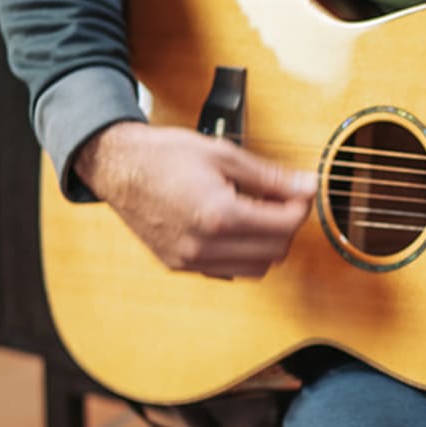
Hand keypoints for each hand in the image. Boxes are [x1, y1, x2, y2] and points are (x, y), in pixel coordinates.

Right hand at [74, 122, 317, 278]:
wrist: (117, 167)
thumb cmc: (164, 156)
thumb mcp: (224, 155)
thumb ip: (270, 176)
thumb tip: (308, 186)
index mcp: (217, 215)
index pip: (284, 226)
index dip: (301, 208)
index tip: (301, 193)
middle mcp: (203, 246)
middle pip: (275, 252)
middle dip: (287, 227)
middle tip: (284, 202)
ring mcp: (189, 260)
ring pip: (255, 269)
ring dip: (268, 245)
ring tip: (259, 214)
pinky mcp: (179, 266)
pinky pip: (228, 271)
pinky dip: (242, 255)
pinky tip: (236, 229)